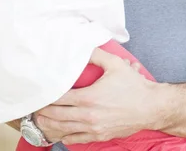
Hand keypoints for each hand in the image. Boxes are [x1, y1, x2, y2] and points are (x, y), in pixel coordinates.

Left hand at [34, 48, 159, 144]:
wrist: (151, 107)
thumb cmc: (134, 86)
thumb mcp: (116, 64)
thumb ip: (96, 54)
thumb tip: (83, 46)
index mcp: (88, 98)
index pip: (59, 99)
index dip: (46, 97)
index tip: (40, 93)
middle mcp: (88, 116)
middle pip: (56, 116)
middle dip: (43, 112)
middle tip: (35, 107)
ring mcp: (93, 128)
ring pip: (63, 130)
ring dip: (50, 126)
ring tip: (41, 120)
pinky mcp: (99, 136)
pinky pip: (76, 139)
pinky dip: (65, 136)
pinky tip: (60, 132)